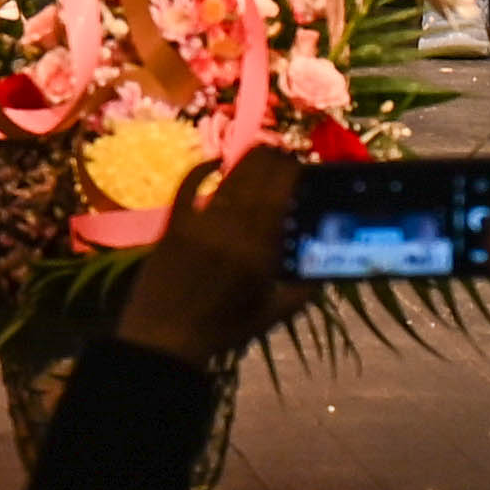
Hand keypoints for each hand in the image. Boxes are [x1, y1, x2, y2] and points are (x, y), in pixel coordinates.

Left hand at [114, 143, 310, 370]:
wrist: (166, 338)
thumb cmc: (221, 329)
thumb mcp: (269, 315)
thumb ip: (300, 293)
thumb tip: (323, 273)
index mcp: (258, 252)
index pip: (278, 198)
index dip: (289, 174)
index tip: (298, 165)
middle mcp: (231, 232)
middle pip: (255, 180)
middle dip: (272, 160)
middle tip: (281, 154)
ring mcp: (199, 225)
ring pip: (228, 180)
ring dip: (245, 161)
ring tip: (259, 151)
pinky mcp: (172, 224)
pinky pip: (187, 186)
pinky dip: (200, 170)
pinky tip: (214, 161)